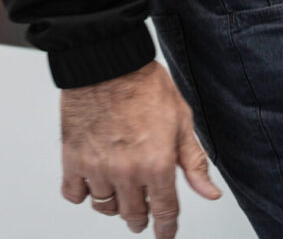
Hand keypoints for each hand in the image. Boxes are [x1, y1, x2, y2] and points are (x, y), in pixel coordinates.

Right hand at [60, 60, 220, 236]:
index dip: (166, 229)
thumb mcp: (182, 121)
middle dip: (141, 218)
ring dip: (113, 205)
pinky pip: (74, 194)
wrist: (107, 61)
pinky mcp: (72, 158)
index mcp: (157, 164)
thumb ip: (194, 162)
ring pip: (105, 208)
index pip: (165, 213)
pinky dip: (82, 193)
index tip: (165, 234)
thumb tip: (210, 193)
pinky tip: (91, 181)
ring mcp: (97, 167)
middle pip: (134, 215)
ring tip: (118, 190)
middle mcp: (127, 172)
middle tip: (142, 213)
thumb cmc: (144, 84)